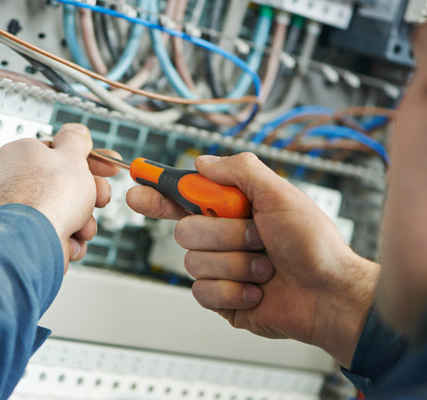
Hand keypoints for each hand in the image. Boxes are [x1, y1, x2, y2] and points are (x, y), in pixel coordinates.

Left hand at [0, 123, 119, 269]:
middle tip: (100, 197)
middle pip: (66, 183)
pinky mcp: (30, 233)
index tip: (106, 167)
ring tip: (83, 225)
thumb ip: (76, 141)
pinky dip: (70, 237)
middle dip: (90, 194)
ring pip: (66, 209)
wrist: (36, 242)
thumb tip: (76, 130)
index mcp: (23, 154)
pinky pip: (58, 230)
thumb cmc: (48, 197)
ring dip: (83, 219)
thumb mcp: (71, 157)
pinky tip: (72, 239)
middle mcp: (18, 180)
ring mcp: (23, 209)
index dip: (89, 159)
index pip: (61, 152)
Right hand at [127, 153, 378, 367]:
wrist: (329, 294)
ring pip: (193, 262)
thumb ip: (238, 170)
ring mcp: (220, 268)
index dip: (157, 192)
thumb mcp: (279, 193)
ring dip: (236, 264)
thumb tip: (201, 163)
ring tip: (265, 267)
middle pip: (185, 230)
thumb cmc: (313, 243)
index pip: (182, 197)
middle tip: (258, 237)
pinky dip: (234, 290)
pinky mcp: (220, 298)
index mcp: (232, 209)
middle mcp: (222, 236)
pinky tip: (257, 290)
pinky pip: (202, 292)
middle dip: (225, 235)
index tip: (136, 188)